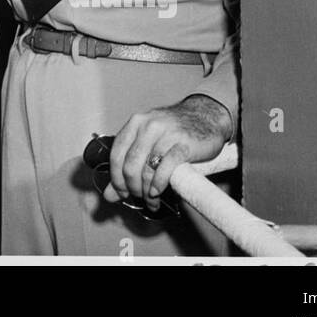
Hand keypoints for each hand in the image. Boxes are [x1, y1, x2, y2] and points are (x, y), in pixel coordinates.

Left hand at [105, 94, 231, 212]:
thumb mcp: (148, 142)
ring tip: (151, 200)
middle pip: (130, 164)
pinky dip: (158, 184)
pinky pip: (165, 168)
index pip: (116, 155)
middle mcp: (148, 126)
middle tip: (138, 197)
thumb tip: (110, 195)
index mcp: (135, 123)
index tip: (121, 192)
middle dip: (131, 187)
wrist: (206, 116)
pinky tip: (157, 192)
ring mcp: (166, 134)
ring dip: (146, 191)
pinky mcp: (184, 145)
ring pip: (146, 169)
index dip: (116, 178)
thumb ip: (128, 165)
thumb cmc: (174, 131)